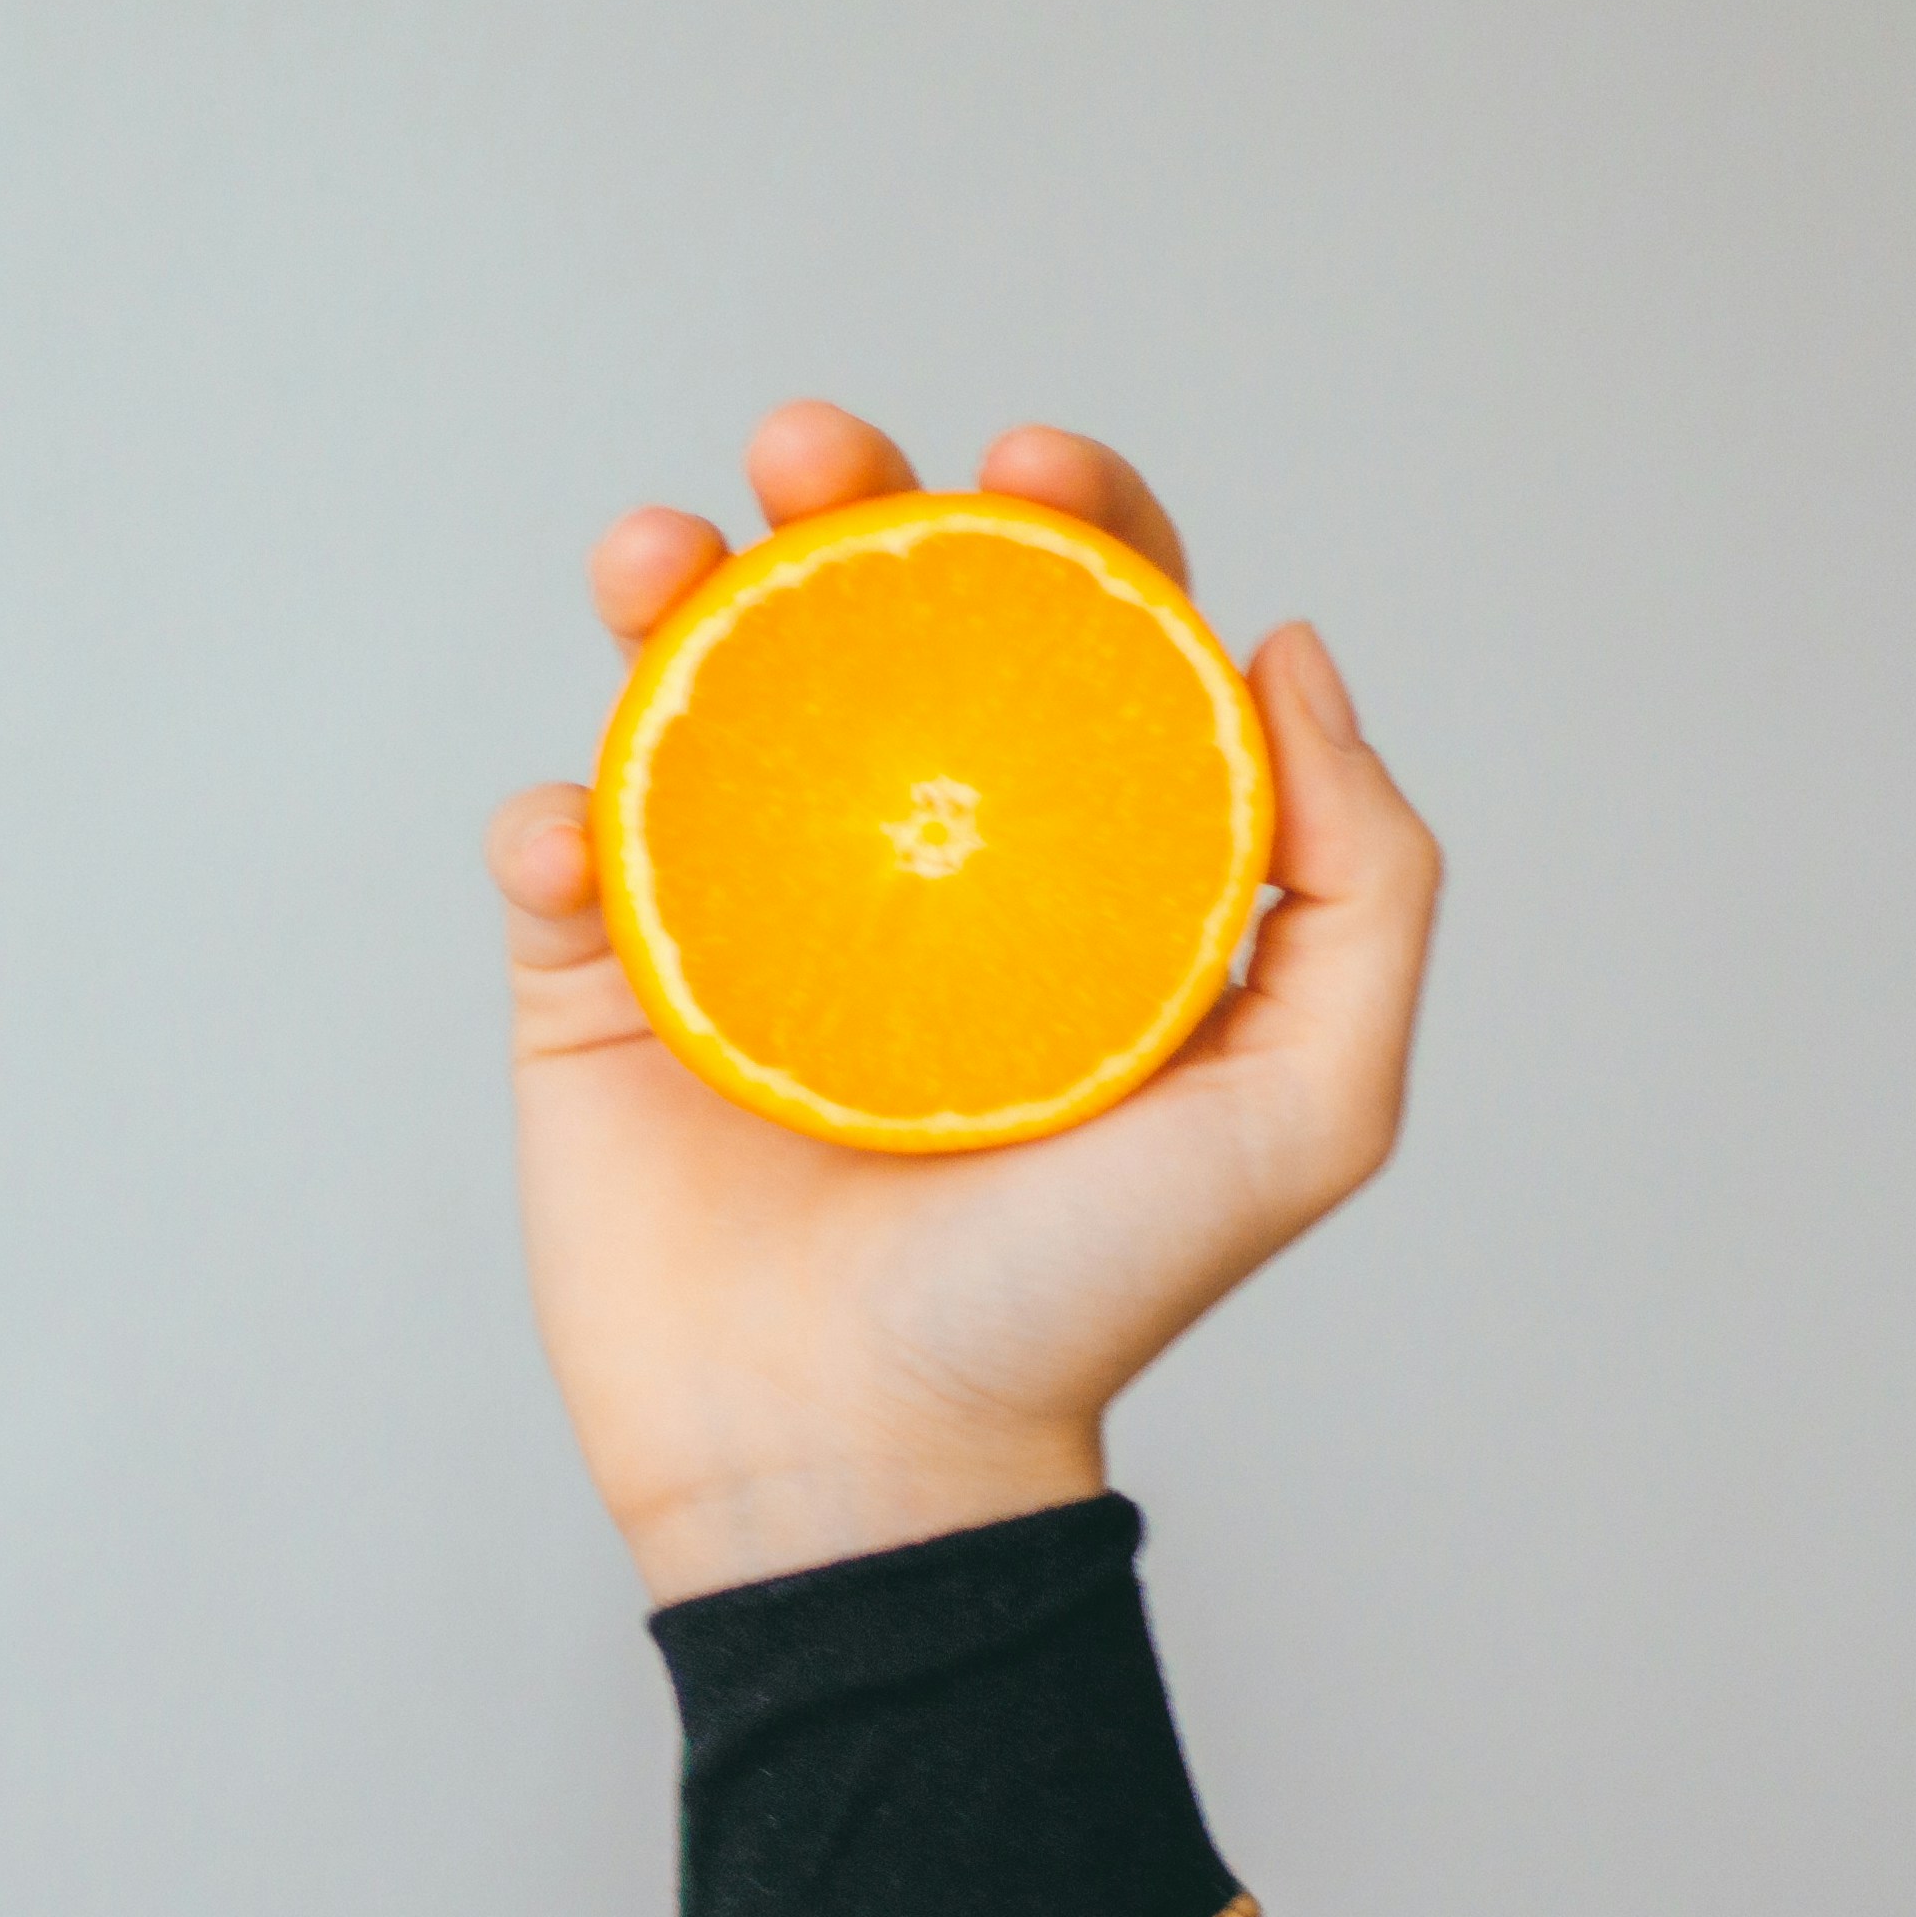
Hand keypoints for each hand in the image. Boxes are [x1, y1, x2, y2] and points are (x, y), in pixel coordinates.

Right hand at [491, 401, 1446, 1604]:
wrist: (863, 1466)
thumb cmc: (1083, 1303)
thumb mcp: (1306, 1110)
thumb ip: (1360, 887)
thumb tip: (1289, 649)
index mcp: (1070, 871)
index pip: (1076, 646)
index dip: (1064, 524)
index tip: (1026, 466)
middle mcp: (908, 870)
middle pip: (875, 628)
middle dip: (843, 498)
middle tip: (812, 450)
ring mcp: (743, 925)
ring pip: (695, 699)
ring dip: (664, 588)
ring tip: (650, 551)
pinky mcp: (603, 998)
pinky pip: (561, 860)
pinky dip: (554, 819)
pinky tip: (579, 831)